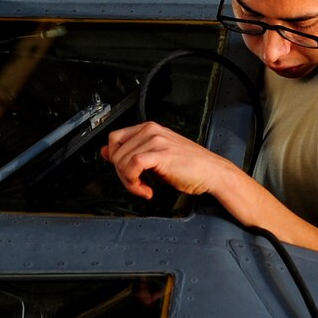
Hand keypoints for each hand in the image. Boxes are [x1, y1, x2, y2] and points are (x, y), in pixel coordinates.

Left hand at [99, 122, 234, 200]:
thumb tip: (105, 152)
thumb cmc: (189, 166)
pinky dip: (134, 182)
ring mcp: (156, 140)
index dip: (115, 159)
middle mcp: (150, 131)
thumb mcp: (154, 157)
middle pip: (116, 152)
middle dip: (122, 174)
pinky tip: (148, 190)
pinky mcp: (160, 154)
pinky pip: (133, 166)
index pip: (114, 138)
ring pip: (122, 161)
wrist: (212, 172)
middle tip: (137, 185)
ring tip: (144, 188)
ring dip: (129, 182)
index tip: (125, 173)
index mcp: (149, 128)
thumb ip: (130, 153)